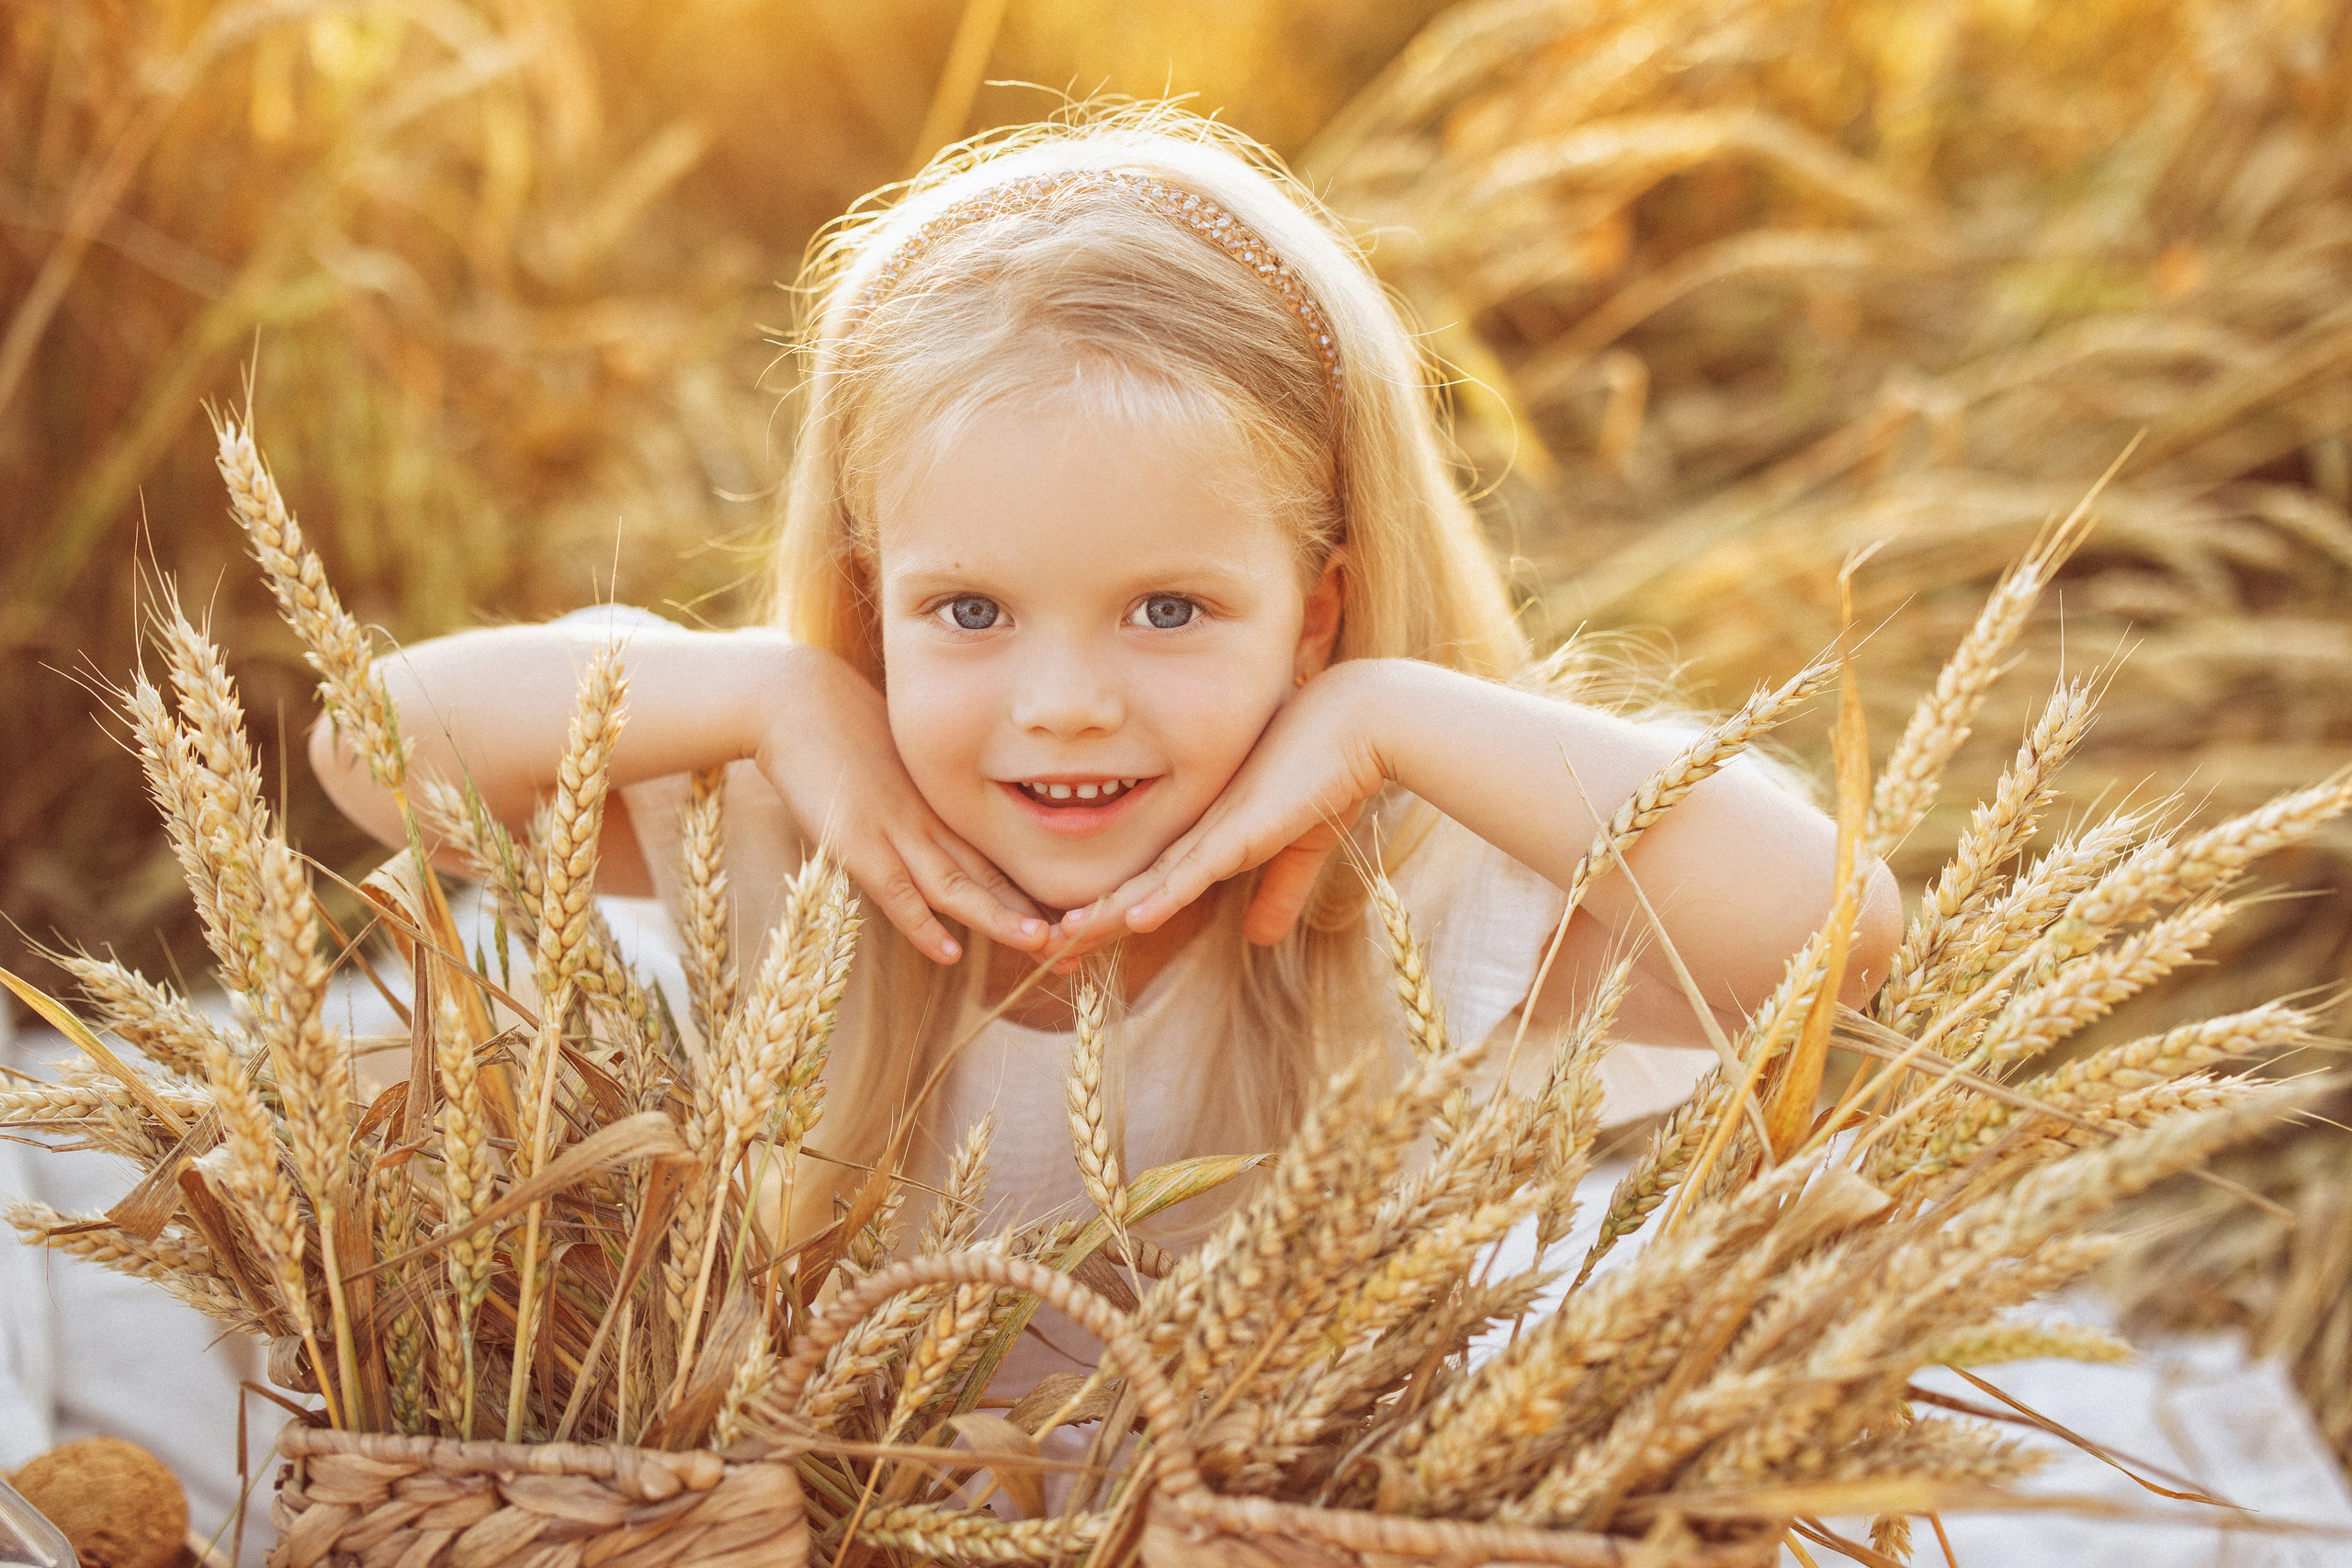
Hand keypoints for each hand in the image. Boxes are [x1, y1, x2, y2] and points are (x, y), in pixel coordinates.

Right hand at [755, 645, 1047, 962]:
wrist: (794, 700)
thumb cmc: (838, 730)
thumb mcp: (892, 767)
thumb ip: (915, 801)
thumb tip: (930, 830)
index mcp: (940, 805)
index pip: (997, 855)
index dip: (1031, 891)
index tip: (1067, 919)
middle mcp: (929, 820)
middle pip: (991, 874)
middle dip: (1032, 912)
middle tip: (1076, 944)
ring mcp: (896, 830)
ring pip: (958, 885)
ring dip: (998, 917)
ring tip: (1039, 944)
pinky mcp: (858, 841)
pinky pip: (897, 891)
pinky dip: (922, 924)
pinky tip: (949, 953)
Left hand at [1053, 660, 1393, 963]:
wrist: (1361, 726)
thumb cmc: (1332, 775)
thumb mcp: (1301, 850)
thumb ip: (1278, 894)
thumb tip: (1258, 938)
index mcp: (1211, 837)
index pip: (1152, 884)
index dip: (1115, 915)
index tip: (1082, 942)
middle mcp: (1201, 832)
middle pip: (1135, 886)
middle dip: (1093, 921)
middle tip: (1050, 952)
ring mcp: (1216, 830)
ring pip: (1150, 883)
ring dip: (1108, 914)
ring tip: (1064, 940)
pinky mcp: (1240, 830)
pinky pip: (1193, 871)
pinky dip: (1163, 897)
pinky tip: (1132, 919)